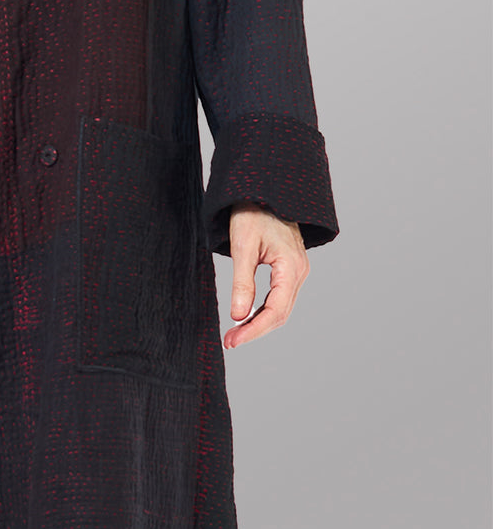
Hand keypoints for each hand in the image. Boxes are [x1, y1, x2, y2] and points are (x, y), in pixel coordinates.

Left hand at [223, 202, 308, 349]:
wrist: (264, 188)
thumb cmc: (252, 211)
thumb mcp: (242, 245)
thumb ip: (242, 282)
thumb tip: (238, 315)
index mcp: (291, 267)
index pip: (276, 311)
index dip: (254, 330)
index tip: (233, 341)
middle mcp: (299, 272)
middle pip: (280, 314)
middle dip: (255, 330)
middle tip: (230, 341)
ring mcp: (296, 270)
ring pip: (281, 307)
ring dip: (259, 323)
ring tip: (235, 333)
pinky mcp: (288, 267)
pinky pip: (279, 296)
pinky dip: (264, 310)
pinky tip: (247, 316)